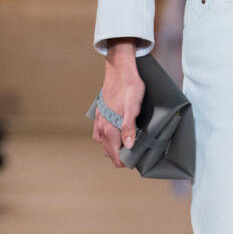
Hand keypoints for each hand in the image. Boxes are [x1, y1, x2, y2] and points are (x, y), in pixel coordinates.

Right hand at [92, 39, 146, 168]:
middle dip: (119, 157)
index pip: (115, 154)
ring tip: (124, 149)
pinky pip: (99, 133)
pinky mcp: (99, 114)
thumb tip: (129, 146)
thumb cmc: (129, 87)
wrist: (119, 70)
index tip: (134, 163)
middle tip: (132, 157)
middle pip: (109, 151)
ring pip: (103, 143)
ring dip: (112, 148)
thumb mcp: (134, 107)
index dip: (124, 162)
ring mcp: (99, 121)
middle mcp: (102, 127)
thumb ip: (129, 127)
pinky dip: (105, 139)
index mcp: (110, 128)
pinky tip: (112, 135)